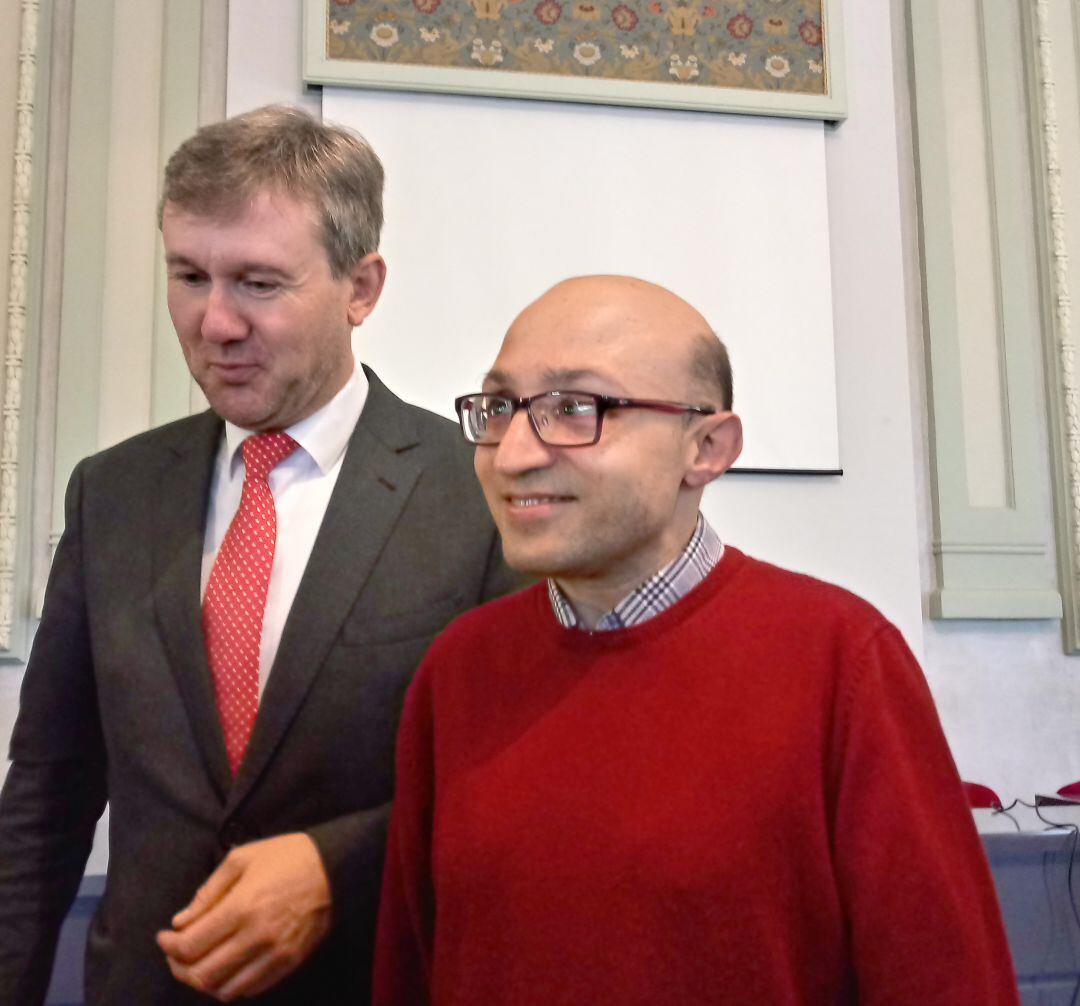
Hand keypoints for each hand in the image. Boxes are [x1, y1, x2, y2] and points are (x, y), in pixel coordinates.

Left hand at [156, 832, 331, 1000]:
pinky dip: (230, 985)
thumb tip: (181, 922)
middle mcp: (257, 937)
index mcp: (242, 907)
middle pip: (203, 974)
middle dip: (179, 968)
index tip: (164, 936)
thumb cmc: (287, 856)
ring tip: (198, 963)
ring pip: (225, 989)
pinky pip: (251, 989)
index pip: (190, 945)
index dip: (169, 946)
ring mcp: (275, 954)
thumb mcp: (242, 858)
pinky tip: (226, 967)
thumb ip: (208, 891)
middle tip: (175, 954)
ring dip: (203, 981)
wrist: (336, 867)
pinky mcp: (290, 963)